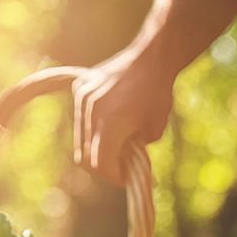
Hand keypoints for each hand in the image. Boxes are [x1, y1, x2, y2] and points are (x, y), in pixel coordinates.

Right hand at [73, 46, 175, 185]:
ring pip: (79, 141)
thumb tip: (120, 164)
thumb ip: (134, 152)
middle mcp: (91, 111)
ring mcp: (82, 98)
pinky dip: (88, 128)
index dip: (114, 177)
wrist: (152, 57)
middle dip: (103, 168)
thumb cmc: (158, 94)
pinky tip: (94, 121)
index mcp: (111, 123)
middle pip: (85, 157)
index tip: (126, 179)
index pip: (101, 165)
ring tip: (116, 146)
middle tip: (121, 168)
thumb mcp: (153, 132)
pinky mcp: (78, 89)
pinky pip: (78, 120)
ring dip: (95, 149)